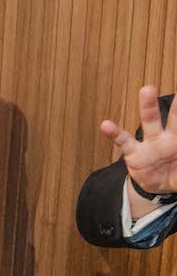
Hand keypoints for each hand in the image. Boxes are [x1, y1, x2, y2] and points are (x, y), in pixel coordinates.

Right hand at [102, 86, 176, 212]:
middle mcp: (167, 139)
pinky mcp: (133, 153)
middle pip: (174, 119)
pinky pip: (123, 141)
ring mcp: (150, 144)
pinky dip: (114, 132)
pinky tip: (106, 125)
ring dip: (148, 106)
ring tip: (147, 89)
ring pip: (150, 122)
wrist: (158, 186)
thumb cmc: (175, 173)